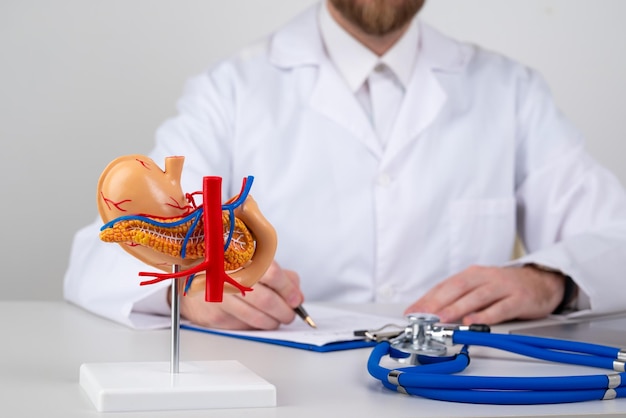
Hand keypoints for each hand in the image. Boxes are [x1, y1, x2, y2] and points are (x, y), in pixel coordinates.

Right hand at [177, 261, 303, 329]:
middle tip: (290, 314)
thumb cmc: (227, 270)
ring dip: (272, 321)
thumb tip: (296, 293)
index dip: (287, 289)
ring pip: (255, 317)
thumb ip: (281, 276)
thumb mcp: (255, 264)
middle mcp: (228, 276)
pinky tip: (259, 321)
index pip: (271, 273)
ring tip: (278, 319)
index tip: (295, 299)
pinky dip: (256, 326)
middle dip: (284, 311)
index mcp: (241, 257)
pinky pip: (243, 325)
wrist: (190, 280)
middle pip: (266, 299)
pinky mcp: (214, 315)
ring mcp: (219, 297)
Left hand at [403, 265, 565, 324]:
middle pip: (457, 288)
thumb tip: (431, 312)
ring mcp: (503, 287)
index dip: (427, 298)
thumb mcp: (480, 287)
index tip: (412, 311)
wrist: (542, 281)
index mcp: (472, 275)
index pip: (444, 286)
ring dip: (457, 308)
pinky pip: (500, 308)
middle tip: (423, 316)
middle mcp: (485, 278)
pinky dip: (485, 315)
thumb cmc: (505, 287)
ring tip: (442, 319)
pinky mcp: (519, 299)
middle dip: (437, 303)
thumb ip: (459, 298)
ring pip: (476, 297)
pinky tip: (474, 322)